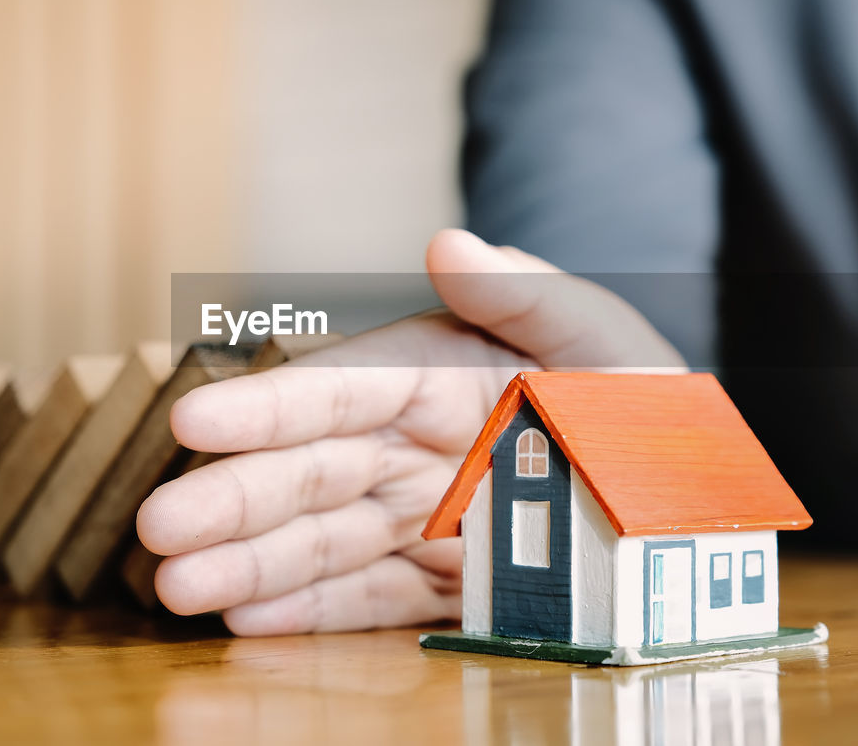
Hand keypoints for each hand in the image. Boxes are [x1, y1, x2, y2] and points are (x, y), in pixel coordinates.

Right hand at [137, 229, 683, 634]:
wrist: (702, 509)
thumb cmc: (653, 412)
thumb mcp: (609, 347)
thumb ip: (530, 294)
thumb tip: (445, 240)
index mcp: (442, 376)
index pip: (341, 388)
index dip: (267, 406)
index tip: (193, 419)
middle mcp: (417, 448)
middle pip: (310, 473)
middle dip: (232, 499)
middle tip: (156, 527)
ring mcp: (426, 521)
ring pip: (323, 542)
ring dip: (249, 564)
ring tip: (176, 589)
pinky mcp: (447, 589)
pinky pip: (369, 600)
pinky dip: (309, 610)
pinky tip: (244, 617)